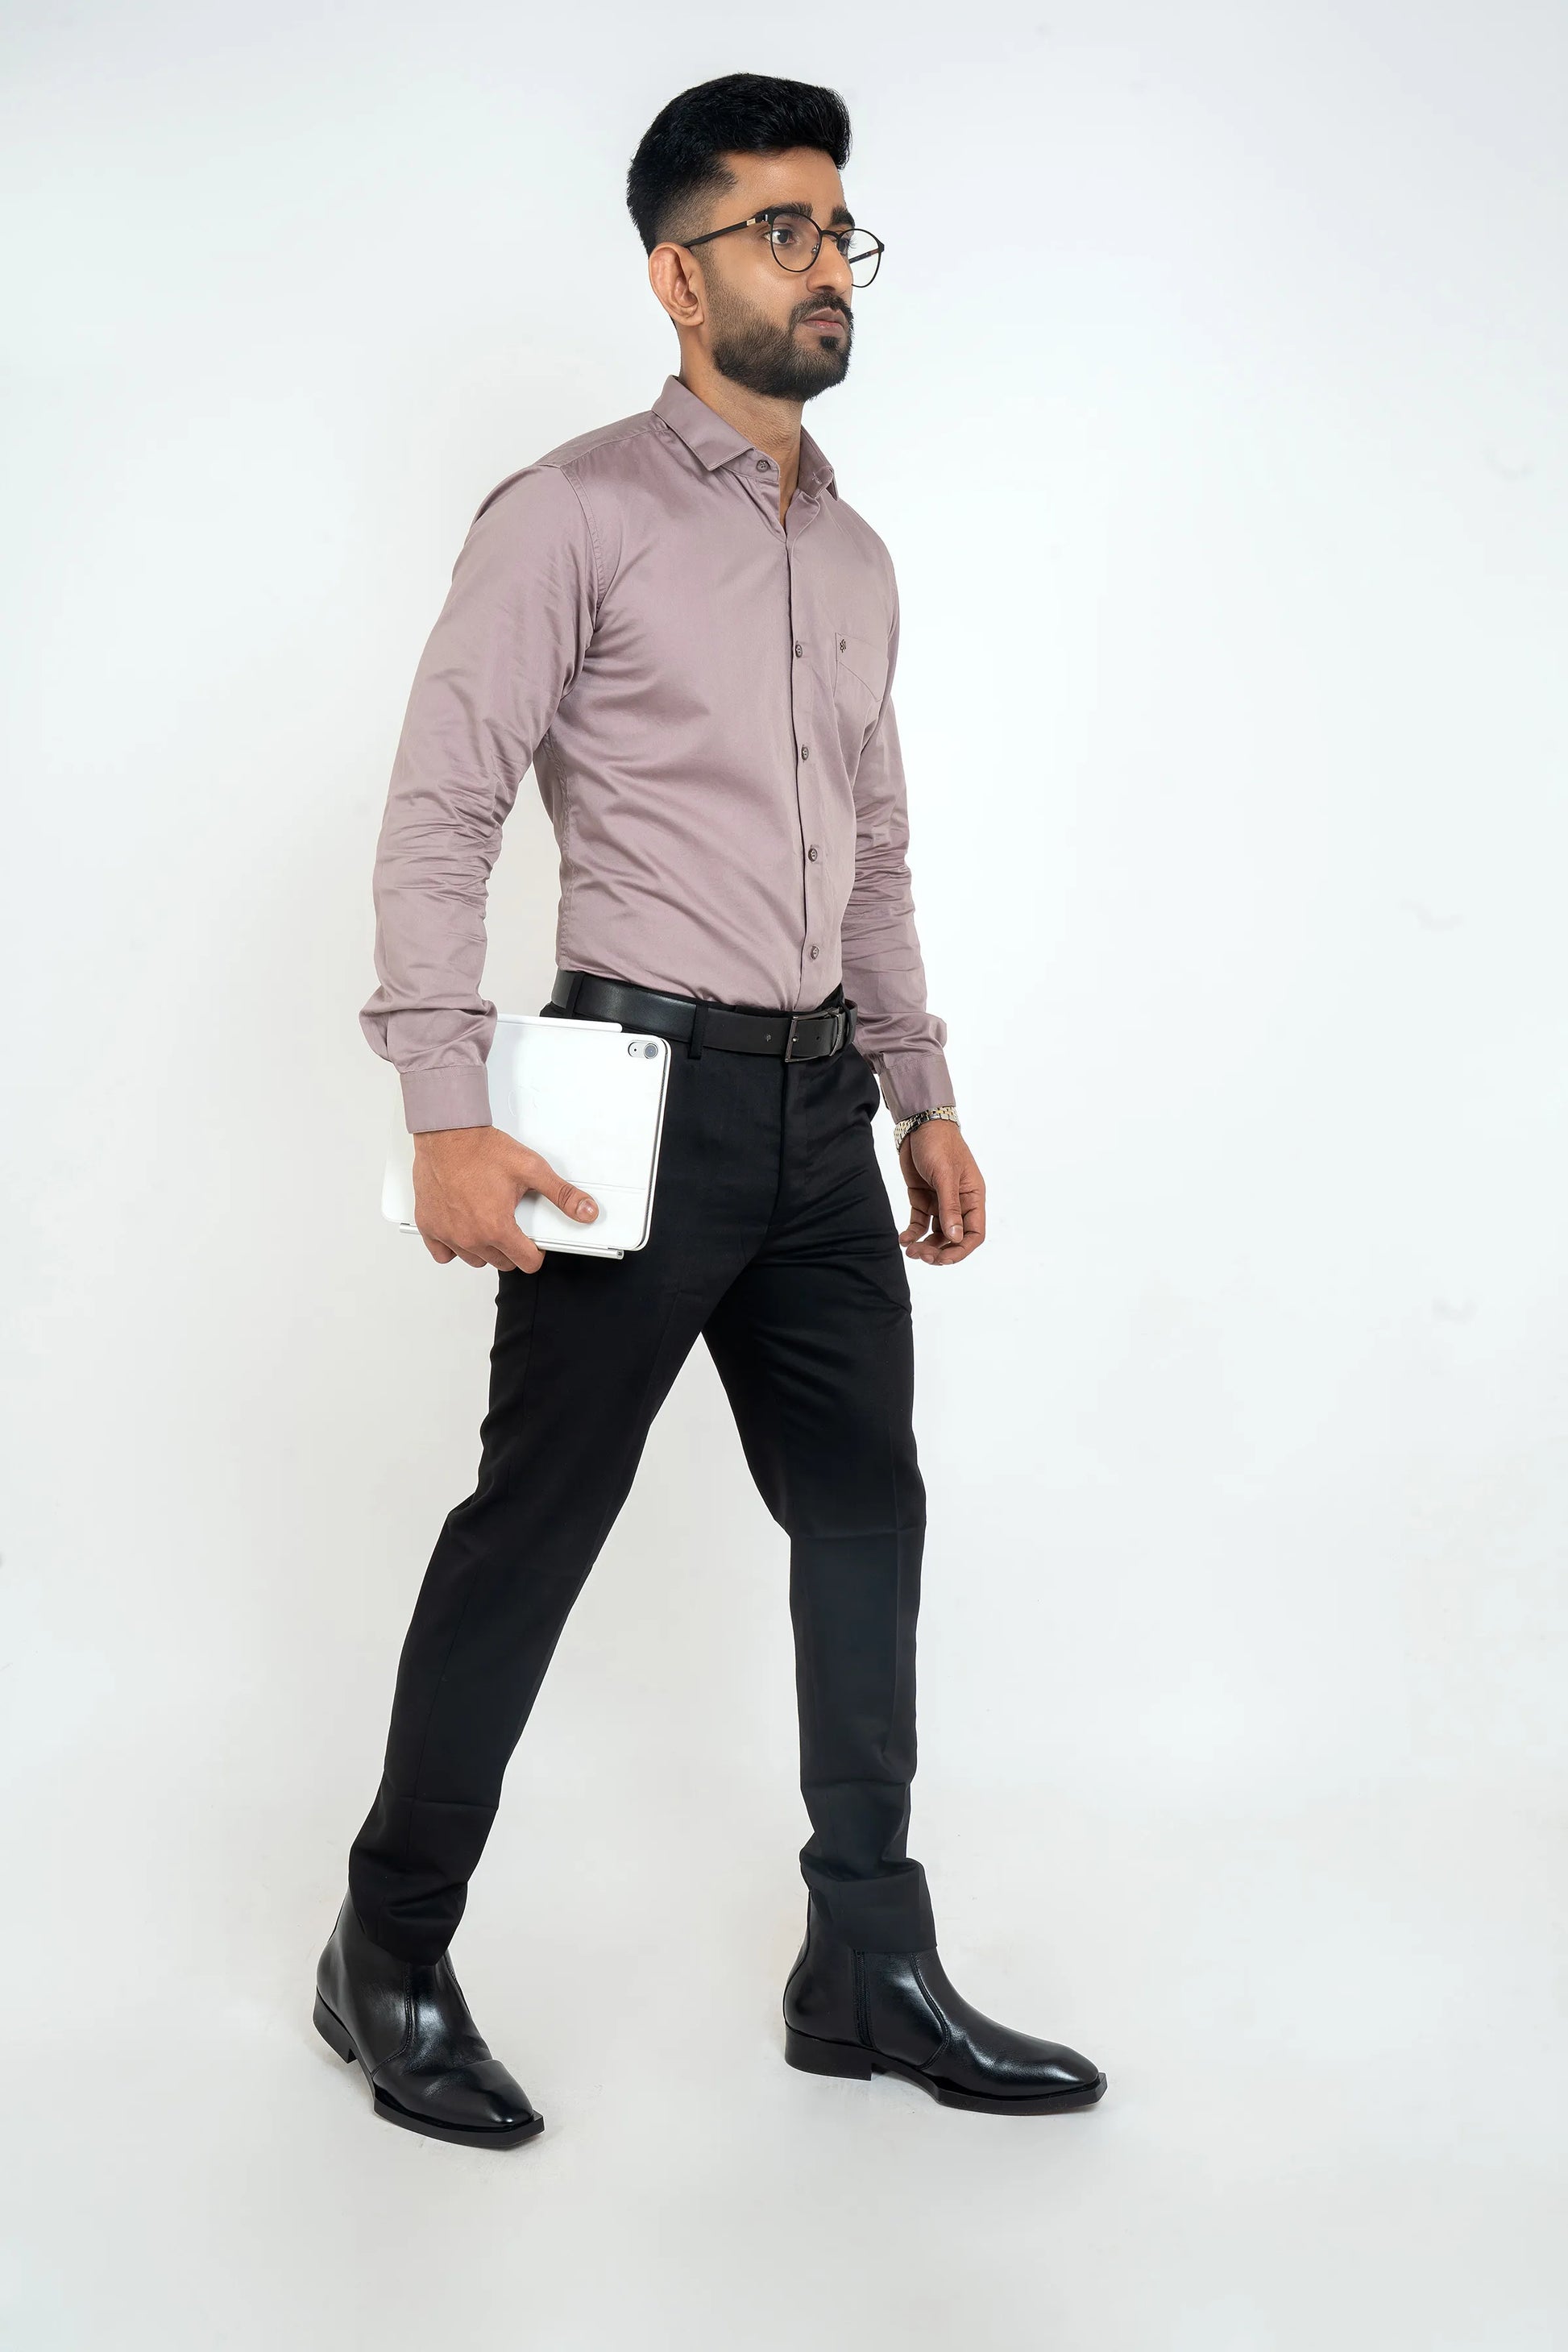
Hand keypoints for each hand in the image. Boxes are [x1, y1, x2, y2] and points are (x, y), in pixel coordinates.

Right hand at [411, 1125, 598, 1272]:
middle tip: (512, 1223)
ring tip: (489, 1222)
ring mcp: (447, 1234)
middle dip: (512, 1249)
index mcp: (497, 1227)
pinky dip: (454, 1247)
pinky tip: (462, 1229)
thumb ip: (562, 1195)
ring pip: (474, 1260)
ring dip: (485, 1249)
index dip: (537, 1253)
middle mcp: (470, 1237)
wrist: (446, 1133)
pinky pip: (443, 1254)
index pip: (527, 1263)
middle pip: (502, 1264)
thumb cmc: (482, 1149)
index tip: (534, 1241)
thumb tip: (587, 1212)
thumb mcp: (531, 1169)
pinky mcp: (428, 1226)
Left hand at [897, 1120, 985, 1265]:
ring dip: (924, 1245)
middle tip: (921, 1255)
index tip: (943, 1259)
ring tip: (910, 1249)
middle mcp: (958, 1203)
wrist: (918, 1125)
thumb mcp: (945, 1175)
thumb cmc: (939, 1144)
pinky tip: (902, 1239)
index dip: (961, 1250)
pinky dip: (912, 1233)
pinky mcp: (922, 1199)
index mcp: (973, 1197)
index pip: (974, 1233)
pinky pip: (919, 1223)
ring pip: (935, 1234)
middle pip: (953, 1238)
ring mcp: (940, 1202)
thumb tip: (956, 1237)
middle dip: (939, 1250)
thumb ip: (950, 1207)